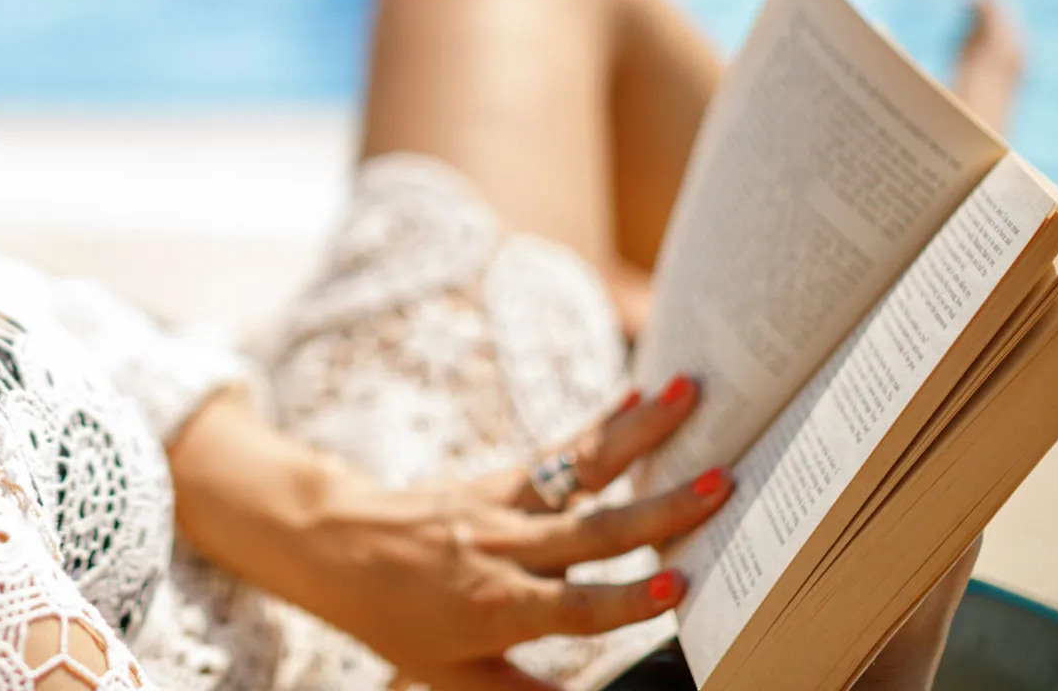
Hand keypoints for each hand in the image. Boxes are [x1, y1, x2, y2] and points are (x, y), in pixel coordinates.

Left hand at [279, 376, 728, 688]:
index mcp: (496, 607)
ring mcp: (504, 506)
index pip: (573, 607)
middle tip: (721, 483)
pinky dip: (601, 425)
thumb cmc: (397, 621)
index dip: (625, 599)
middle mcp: (505, 549)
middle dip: (662, 509)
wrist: (336, 549)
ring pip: (581, 470)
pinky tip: (639, 398)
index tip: (678, 584)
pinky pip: (558, 452)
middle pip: (593, 530)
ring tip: (689, 396)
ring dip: (640, 433)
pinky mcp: (501, 479)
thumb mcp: (453, 678)